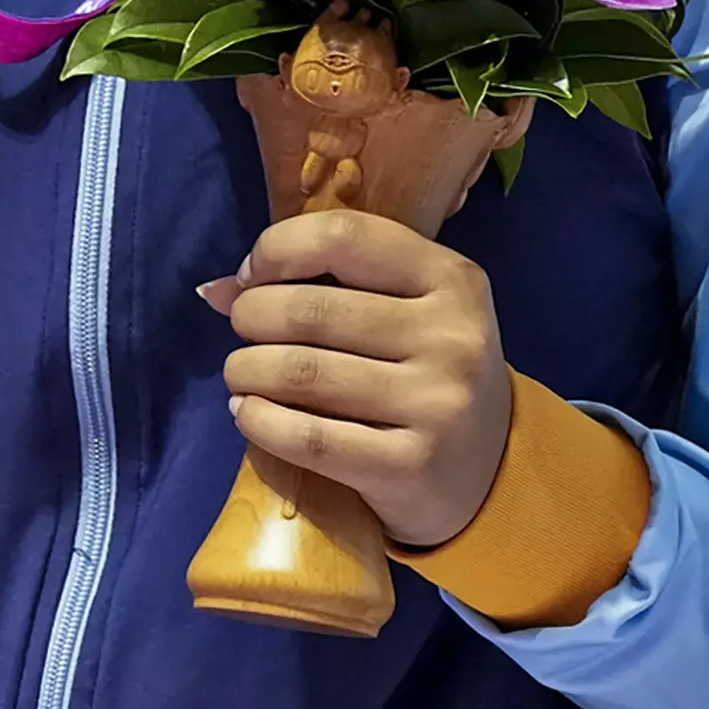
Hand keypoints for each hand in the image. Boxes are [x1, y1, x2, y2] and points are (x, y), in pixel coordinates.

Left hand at [215, 211, 516, 549]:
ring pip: (300, 372)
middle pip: (311, 309)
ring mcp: (436, 403)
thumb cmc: (430, 375)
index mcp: (454, 281)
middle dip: (253, 317)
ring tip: (241, 376)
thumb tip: (219, 289)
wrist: (489, 470)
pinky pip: (306, 437)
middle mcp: (452, 337)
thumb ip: (329, 285)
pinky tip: (249, 413)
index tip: (254, 276)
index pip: (346, 237)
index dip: (279, 248)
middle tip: (244, 333)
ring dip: (246, 371)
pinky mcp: (409, 465)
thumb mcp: (408, 313)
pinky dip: (258, 420)